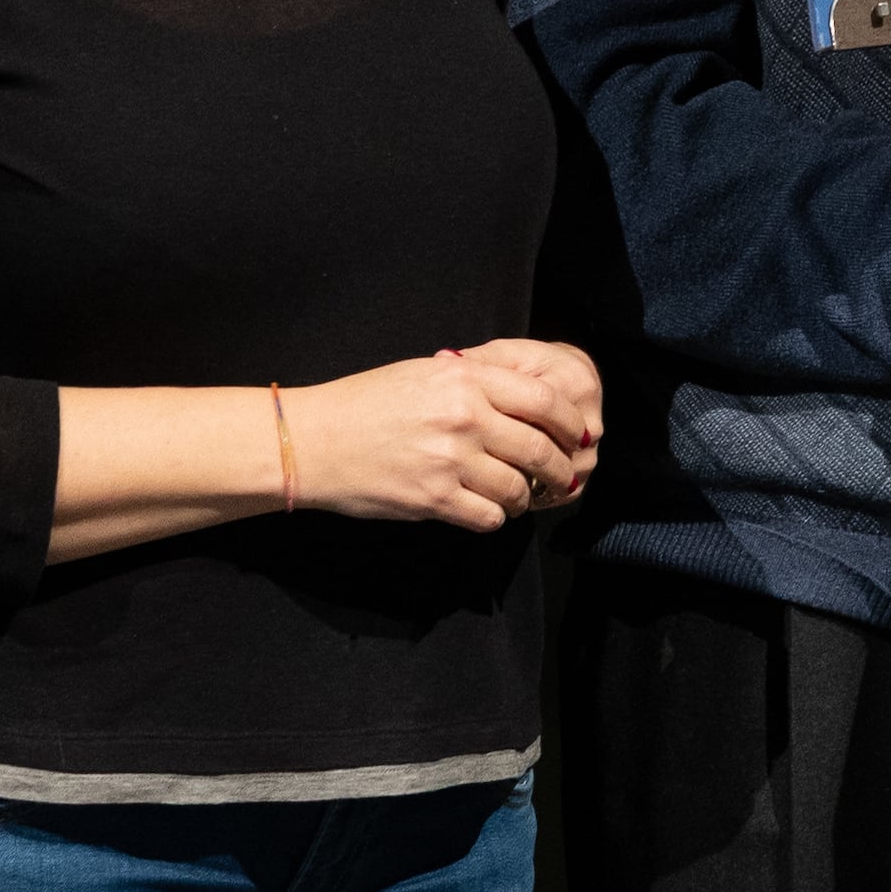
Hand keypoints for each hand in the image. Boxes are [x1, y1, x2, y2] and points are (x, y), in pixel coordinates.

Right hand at [286, 344, 597, 531]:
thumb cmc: (367, 403)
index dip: (571, 423)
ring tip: (518, 496)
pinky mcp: (432, 499)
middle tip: (564, 477)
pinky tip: (486, 510)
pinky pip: (488, 516)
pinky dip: (495, 517)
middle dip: (561, 469)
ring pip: (518, 488)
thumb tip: (532, 392)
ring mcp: (449, 461)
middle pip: (541, 449)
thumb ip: (479, 380)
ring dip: (525, 497)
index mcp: (466, 381)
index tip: (579, 436)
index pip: (546, 400)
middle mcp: (464, 419)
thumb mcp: (427, 374)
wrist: (311, 440)